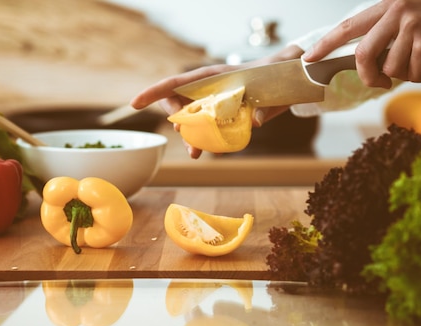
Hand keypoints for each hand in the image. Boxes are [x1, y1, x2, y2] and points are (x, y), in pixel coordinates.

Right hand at [131, 45, 303, 157]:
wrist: (285, 83)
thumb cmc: (275, 77)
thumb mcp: (271, 90)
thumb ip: (264, 105)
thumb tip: (255, 122)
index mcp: (212, 77)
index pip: (176, 83)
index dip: (154, 93)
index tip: (135, 104)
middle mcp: (207, 89)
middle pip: (176, 102)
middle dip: (175, 118)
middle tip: (182, 131)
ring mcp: (212, 102)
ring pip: (188, 119)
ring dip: (188, 136)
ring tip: (195, 152)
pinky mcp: (220, 115)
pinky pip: (202, 128)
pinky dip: (199, 140)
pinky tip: (202, 153)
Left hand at [303, 0, 420, 87]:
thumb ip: (394, 31)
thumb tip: (373, 61)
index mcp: (393, 3)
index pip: (350, 25)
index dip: (327, 43)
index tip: (310, 57)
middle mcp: (398, 11)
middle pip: (362, 56)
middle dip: (368, 76)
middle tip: (380, 83)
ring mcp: (411, 27)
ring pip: (391, 70)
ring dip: (412, 73)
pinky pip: (414, 75)